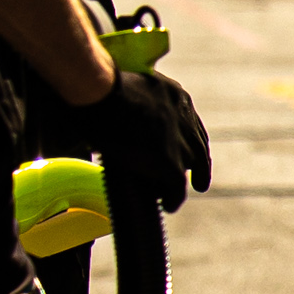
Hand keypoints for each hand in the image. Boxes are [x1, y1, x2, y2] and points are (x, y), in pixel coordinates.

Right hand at [43, 64, 213, 215]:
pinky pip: (177, 187)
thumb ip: (132, 105)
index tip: (188, 151)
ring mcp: (179, 139)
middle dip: (199, 164)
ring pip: (190, 166)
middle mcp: (184, 115)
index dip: (190, 140)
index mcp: (174, 95)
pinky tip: (167, 206)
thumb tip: (117, 118)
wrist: (96, 91)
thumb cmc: (95, 86)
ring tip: (173, 196)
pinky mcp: (169, 161)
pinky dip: (173, 199)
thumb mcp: (124, 91)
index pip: (190, 122)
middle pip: (198, 144)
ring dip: (182, 182)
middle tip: (199, 182)